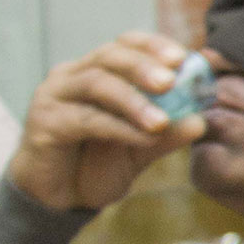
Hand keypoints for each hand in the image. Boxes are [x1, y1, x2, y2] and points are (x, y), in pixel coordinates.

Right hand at [7, 32, 203, 212]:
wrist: (62, 198)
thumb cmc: (100, 164)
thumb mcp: (141, 149)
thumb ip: (167, 134)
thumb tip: (199, 121)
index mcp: (97, 70)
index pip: (125, 44)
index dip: (153, 46)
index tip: (182, 58)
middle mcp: (72, 76)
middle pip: (110, 56)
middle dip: (143, 66)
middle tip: (172, 81)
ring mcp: (53, 96)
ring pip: (96, 84)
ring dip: (133, 101)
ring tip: (161, 122)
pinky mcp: (43, 123)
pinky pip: (84, 119)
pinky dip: (117, 127)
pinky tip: (142, 138)